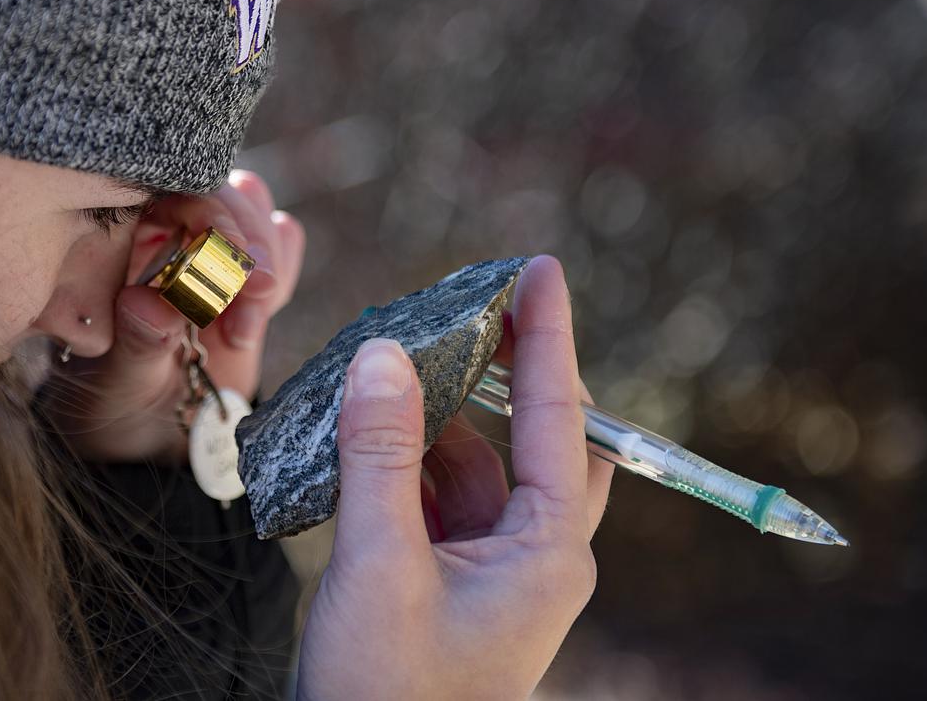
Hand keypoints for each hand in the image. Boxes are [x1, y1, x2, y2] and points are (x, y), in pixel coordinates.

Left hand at [42, 170, 304, 462]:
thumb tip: (153, 303)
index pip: (170, 188)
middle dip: (248, 243)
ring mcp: (212, 247)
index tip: (228, 258)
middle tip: (255, 298)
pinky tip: (249, 327)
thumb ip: (136, 344)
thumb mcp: (116, 384)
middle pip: (225, 193)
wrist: (146, 437)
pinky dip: (281, 275)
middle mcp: (167, 228)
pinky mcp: (249, 273)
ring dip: (265, 264)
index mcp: (121, 234)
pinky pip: (283, 242)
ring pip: (257, 212)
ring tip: (242, 330)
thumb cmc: (112, 404)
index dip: (207, 211)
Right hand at [297, 256, 613, 700]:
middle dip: (505, 371)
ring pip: (478, 464)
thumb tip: (387, 356)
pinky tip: (369, 432)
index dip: (548, 336)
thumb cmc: (389, 694)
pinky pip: (440, 496)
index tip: (540, 269)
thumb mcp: (380, 564)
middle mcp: (534, 553)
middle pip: (535, 436)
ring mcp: (494, 566)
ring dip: (437, 417)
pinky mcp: (453, 577)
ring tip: (391, 364)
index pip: (557, 418)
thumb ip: (382, 456)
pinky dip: (407, 460)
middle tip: (474, 307)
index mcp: (547, 552)